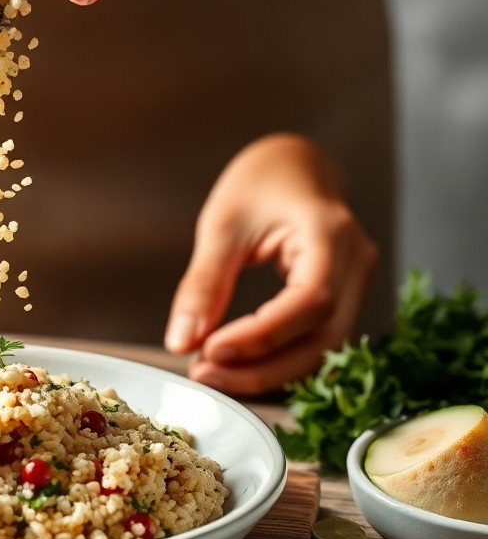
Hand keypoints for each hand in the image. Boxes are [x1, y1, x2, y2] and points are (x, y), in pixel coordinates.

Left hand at [164, 135, 377, 396]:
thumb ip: (203, 284)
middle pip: (323, 337)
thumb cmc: (259, 183)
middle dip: (263, 367)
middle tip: (203, 375)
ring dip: (269, 371)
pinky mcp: (346, 298)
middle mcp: (356, 261)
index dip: (263, 336)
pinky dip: (279, 359)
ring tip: (212, 373)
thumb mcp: (222, 225)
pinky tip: (238, 364)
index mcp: (331, 232)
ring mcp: (358, 282)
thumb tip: (180, 341)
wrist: (294, 164)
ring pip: (324, 348)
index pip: (310, 301)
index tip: (211, 352)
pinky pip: (317, 340)